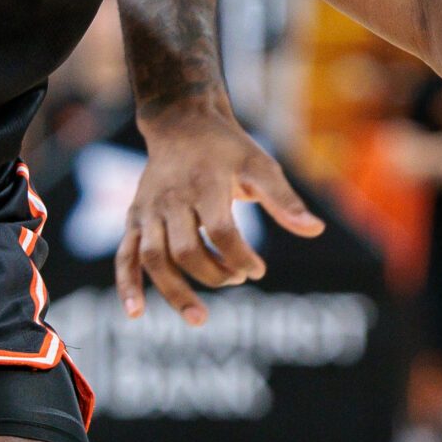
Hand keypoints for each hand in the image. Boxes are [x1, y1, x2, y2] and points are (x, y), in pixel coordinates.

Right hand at [114, 107, 322, 325]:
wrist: (182, 123)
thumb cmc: (228, 150)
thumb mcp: (260, 166)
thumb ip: (284, 200)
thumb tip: (316, 230)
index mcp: (205, 184)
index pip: (221, 230)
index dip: (240, 256)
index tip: (258, 270)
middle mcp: (171, 198)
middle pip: (185, 249)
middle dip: (213, 274)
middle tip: (237, 280)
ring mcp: (148, 210)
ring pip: (153, 258)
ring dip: (174, 292)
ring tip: (199, 318)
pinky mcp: (135, 219)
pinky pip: (125, 255)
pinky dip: (127, 285)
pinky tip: (137, 314)